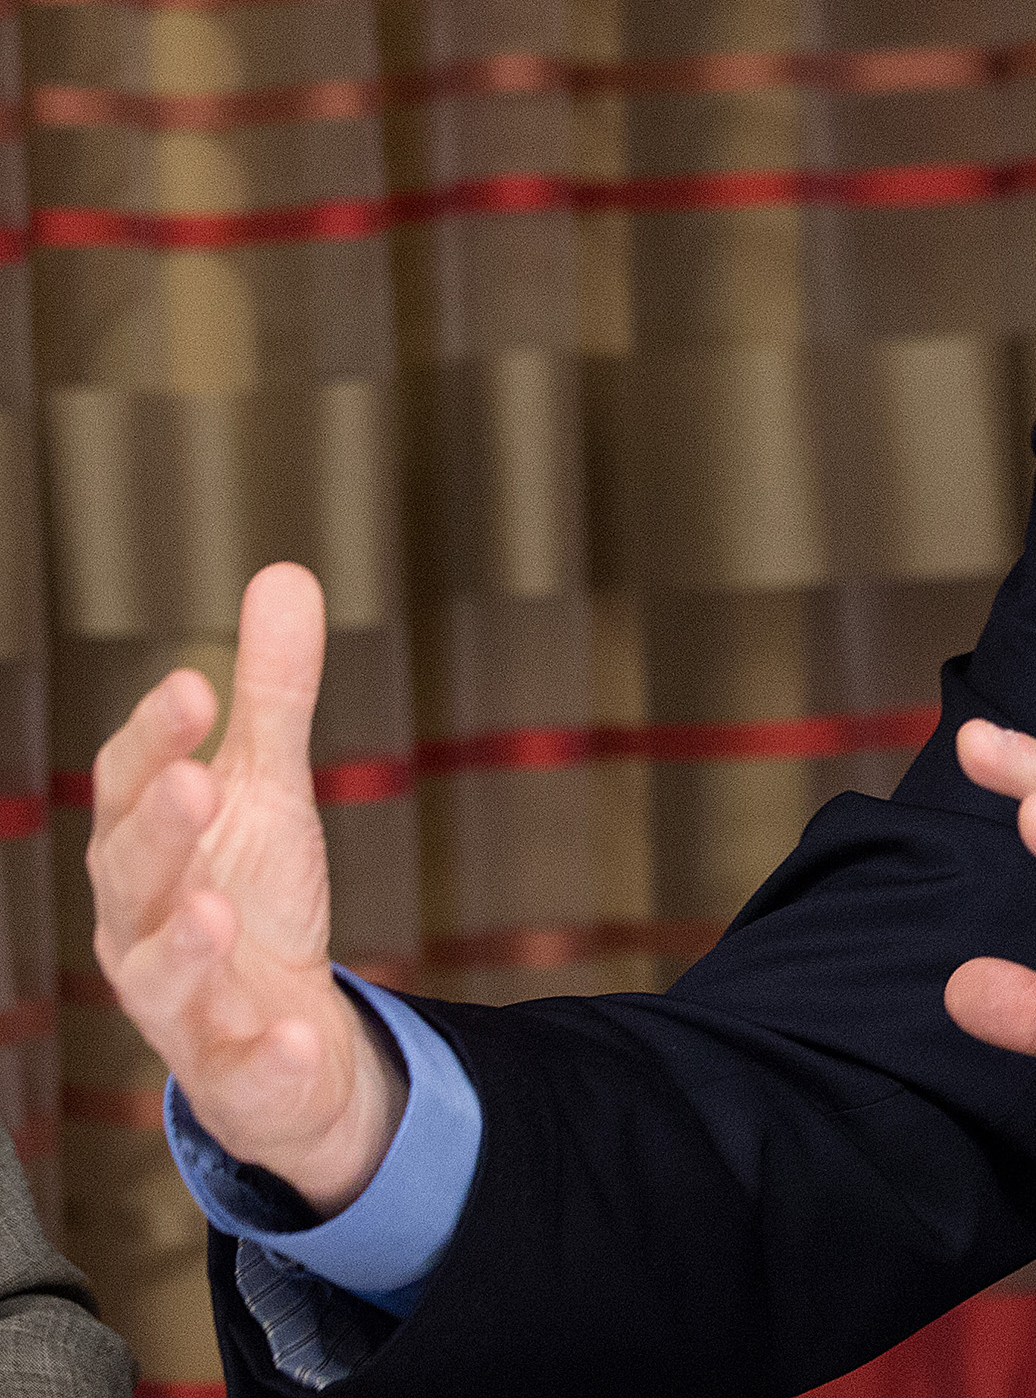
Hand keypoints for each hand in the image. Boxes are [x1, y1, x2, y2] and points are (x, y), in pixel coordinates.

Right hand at [86, 563, 405, 1213]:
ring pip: (161, 977)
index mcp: (147, 849)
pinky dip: (263, 1051)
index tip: (193, 685)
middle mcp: (144, 925)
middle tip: (190, 780)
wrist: (279, 1036)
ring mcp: (182, 1003)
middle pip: (133, 875)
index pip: (131, 785)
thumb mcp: (267, 790)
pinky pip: (240, 1065)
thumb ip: (272, 696)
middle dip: (156, 831)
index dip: (154, 739)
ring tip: (214, 910)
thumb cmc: (251, 899)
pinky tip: (294, 1034)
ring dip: (183, 944)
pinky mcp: (230, 1067)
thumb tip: (283, 577)